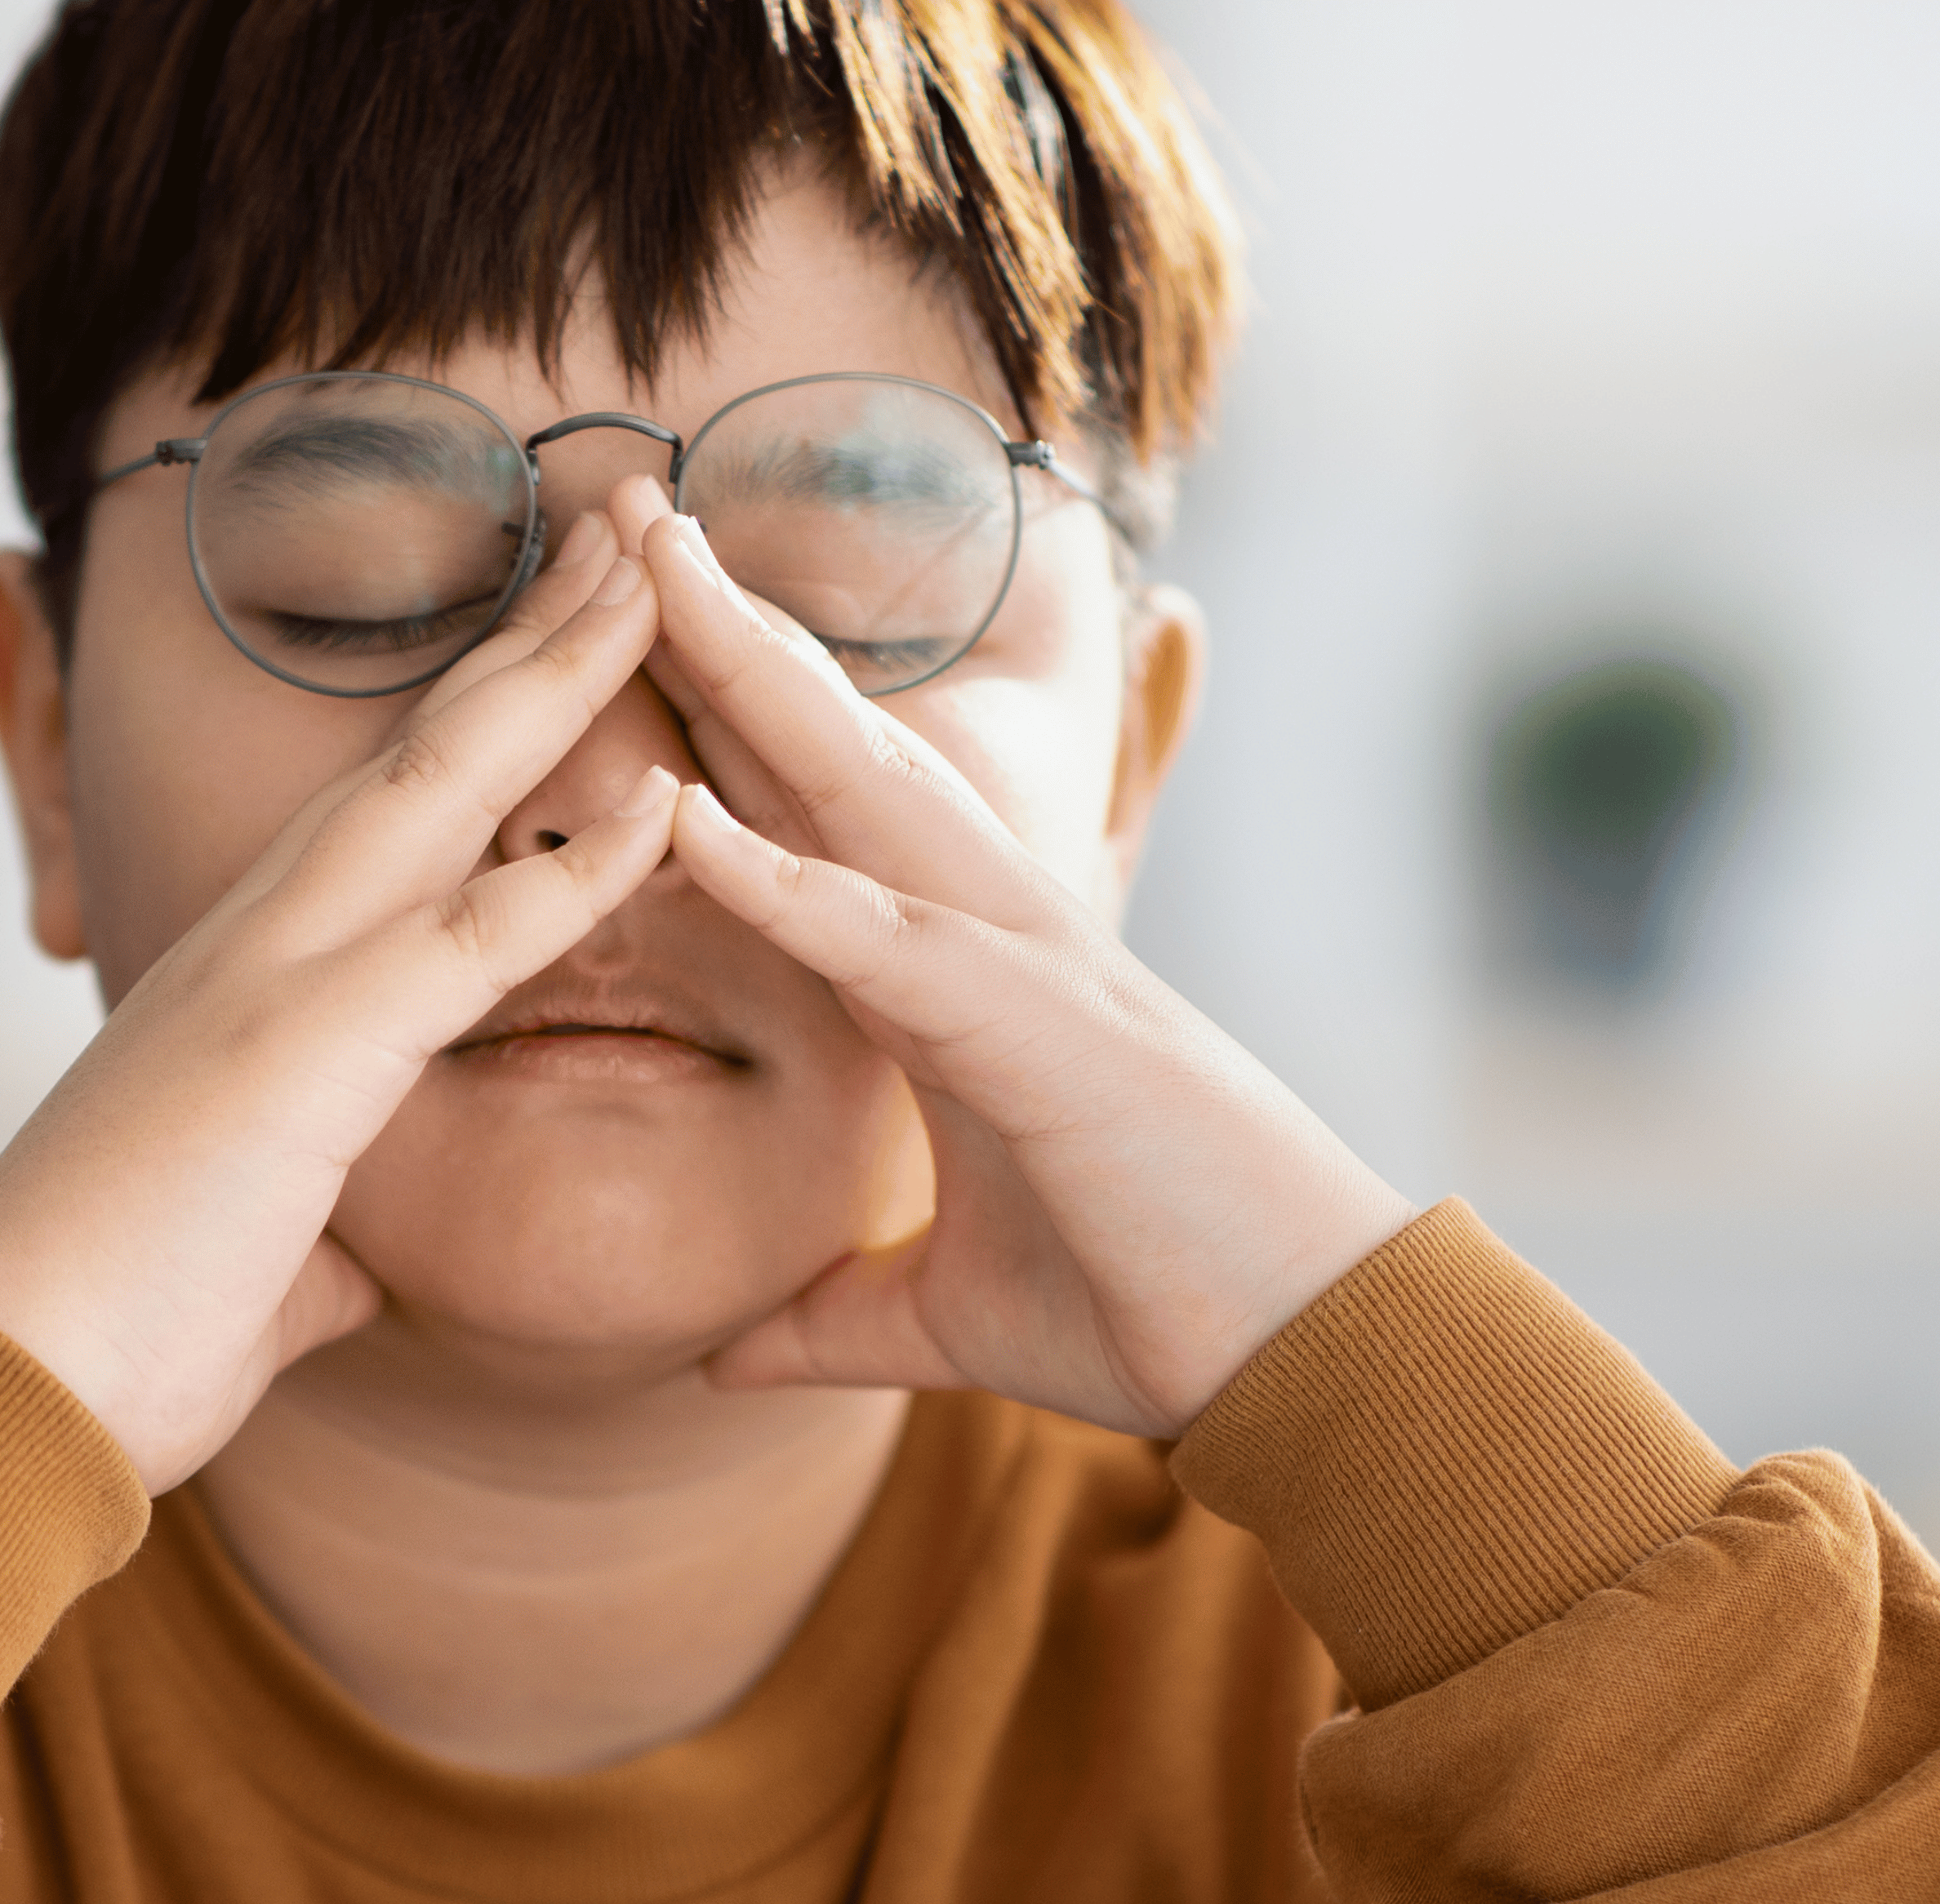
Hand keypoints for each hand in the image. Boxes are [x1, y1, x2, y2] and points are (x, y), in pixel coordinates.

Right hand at [0, 511, 678, 1489]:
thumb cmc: (116, 1337)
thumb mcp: (252, 1263)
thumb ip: (315, 1228)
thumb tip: (351, 1256)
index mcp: (248, 980)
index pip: (395, 811)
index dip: (490, 712)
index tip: (574, 626)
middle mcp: (256, 942)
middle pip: (424, 748)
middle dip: (535, 628)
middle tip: (633, 517)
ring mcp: (272, 980)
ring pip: (442, 787)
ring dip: (559, 675)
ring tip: (660, 571)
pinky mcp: (299, 1053)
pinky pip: (469, 939)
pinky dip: (572, 869)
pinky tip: (663, 803)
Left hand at [633, 497, 1413, 1438]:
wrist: (1309, 1360)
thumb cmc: (1156, 1311)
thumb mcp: (946, 1318)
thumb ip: (833, 1316)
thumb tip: (726, 1355)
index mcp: (961, 983)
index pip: (822, 822)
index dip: (727, 721)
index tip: (632, 627)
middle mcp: (992, 938)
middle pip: (836, 754)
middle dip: (733, 631)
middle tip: (630, 507)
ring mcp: (1024, 969)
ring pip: (866, 794)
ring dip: (754, 684)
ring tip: (653, 574)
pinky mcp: (1039, 1037)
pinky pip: (888, 943)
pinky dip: (786, 882)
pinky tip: (686, 821)